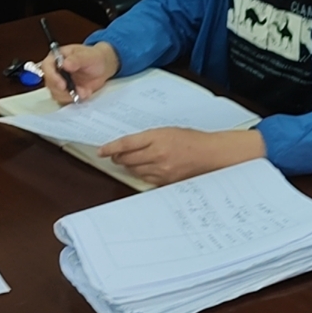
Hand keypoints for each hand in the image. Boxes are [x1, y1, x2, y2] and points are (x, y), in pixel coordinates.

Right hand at [45, 42, 118, 104]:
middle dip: (62, 90)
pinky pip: (64, 99)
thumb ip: (77, 59)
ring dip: (69, 96)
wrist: (102, 67)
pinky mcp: (64, 92)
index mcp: (56, 57)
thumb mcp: (88, 56)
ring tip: (85, 92)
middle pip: (49, 83)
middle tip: (76, 92)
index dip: (52, 77)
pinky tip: (84, 93)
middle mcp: (54, 70)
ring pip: (55, 93)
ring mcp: (59, 82)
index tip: (62, 85)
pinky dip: (74, 99)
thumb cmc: (94, 57)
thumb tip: (65, 64)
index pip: (46, 67)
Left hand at [98, 127, 263, 185]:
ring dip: (129, 166)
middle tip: (114, 155)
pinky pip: (146, 179)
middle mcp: (157, 155)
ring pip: (134, 170)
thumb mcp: (168, 131)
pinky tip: (144, 169)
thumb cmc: (191, 140)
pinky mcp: (165, 181)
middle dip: (118, 157)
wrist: (210, 154)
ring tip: (129, 161)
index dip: (110, 148)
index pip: (126, 144)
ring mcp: (161, 170)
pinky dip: (141, 173)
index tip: (101, 151)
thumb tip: (129, 146)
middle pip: (127, 159)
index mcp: (157, 138)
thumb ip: (148, 138)